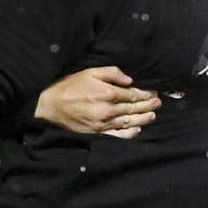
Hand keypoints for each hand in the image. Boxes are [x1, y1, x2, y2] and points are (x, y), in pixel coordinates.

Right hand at [35, 66, 159, 137]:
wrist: (50, 105)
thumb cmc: (70, 86)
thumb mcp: (90, 72)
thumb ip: (112, 73)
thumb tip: (130, 80)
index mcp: (108, 93)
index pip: (133, 94)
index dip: (145, 93)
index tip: (154, 92)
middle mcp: (108, 110)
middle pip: (134, 108)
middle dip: (148, 105)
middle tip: (158, 103)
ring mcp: (103, 123)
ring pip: (129, 122)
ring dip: (144, 118)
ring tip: (153, 115)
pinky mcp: (98, 133)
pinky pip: (118, 135)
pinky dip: (129, 134)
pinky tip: (137, 130)